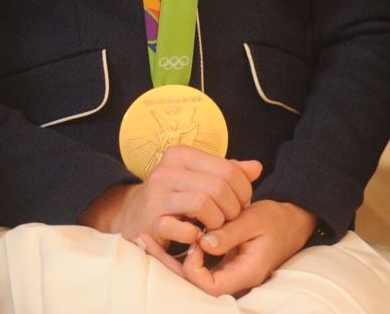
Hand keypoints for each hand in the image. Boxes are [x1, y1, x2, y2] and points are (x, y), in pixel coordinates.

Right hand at [81, 148, 264, 249]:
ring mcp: (156, 195)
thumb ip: (228, 173)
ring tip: (215, 227)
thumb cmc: (174, 197)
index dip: (243, 190)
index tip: (241, 203)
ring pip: (204, 203)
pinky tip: (196, 236)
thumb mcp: (200, 179)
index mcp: (181, 154)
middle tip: (231, 219)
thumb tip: (257, 167)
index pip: (228, 169)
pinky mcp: (151, 221)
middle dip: (233, 208)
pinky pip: (185, 228)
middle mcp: (167, 170)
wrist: (133, 218)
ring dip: (218, 221)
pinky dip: (196, 235)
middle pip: (219, 186)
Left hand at [183, 199, 317, 297]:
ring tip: (182, 241)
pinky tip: (193, 244)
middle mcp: (240, 281)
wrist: (291, 223)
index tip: (197, 242)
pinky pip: (206, 275)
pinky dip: (194, 262)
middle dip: (184, 268)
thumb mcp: (253, 219)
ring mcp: (234, 278)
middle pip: (202, 289)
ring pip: (201, 284)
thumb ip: (229, 233)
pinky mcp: (229, 271)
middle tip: (180, 242)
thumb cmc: (274, 219)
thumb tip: (203, 243)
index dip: (195, 269)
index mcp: (249, 272)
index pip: (211, 287)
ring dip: (187, 265)